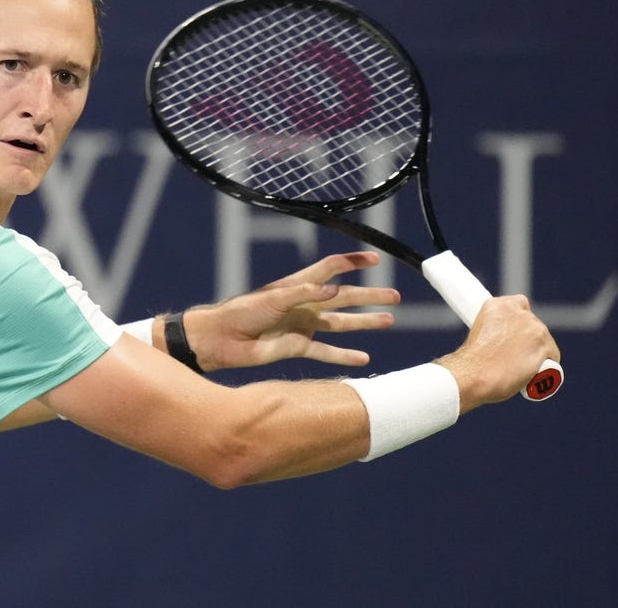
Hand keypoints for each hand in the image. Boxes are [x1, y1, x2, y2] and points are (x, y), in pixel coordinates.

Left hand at [184, 252, 400, 371]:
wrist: (221, 340)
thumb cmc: (242, 312)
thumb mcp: (274, 299)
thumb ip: (305, 293)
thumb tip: (336, 289)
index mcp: (298, 285)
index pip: (331, 268)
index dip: (352, 262)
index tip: (375, 259)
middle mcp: (305, 304)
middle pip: (344, 297)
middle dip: (369, 296)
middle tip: (395, 296)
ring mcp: (303, 326)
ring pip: (341, 324)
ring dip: (365, 323)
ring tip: (389, 320)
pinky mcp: (297, 347)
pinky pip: (326, 352)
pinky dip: (344, 355)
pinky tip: (364, 358)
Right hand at [436, 295, 559, 412]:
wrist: (474, 376)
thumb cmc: (471, 362)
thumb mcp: (477, 333)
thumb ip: (494, 329)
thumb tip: (502, 340)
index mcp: (497, 305)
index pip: (520, 304)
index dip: (518, 320)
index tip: (513, 332)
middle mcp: (517, 312)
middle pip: (534, 323)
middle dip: (529, 338)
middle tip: (516, 354)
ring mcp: (533, 328)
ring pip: (544, 339)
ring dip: (537, 351)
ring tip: (523, 367)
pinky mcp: (544, 346)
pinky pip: (553, 355)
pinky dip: (547, 365)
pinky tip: (535, 372)